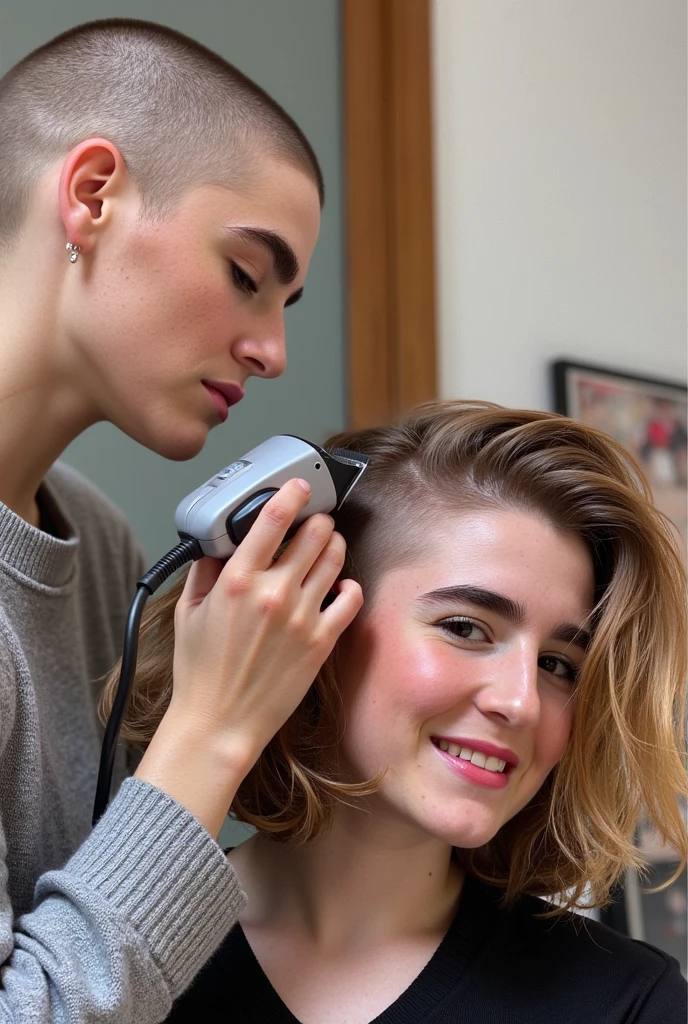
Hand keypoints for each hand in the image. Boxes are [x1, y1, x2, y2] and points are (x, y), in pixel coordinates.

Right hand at [135, 479, 362, 835]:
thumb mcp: (187, 613)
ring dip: (333, 546)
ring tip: (327, 548)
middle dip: (316, 521)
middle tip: (314, 523)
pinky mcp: (321, 641)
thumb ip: (205, 572)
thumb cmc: (200, 674)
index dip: (291, 494)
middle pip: (314, 533)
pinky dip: (348, 586)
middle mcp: (273, 593)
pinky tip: (336, 588)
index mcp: (237, 581)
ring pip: (335, 559)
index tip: (298, 486)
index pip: (273, 519)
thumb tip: (218, 547)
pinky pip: (350, 598)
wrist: (220, 723)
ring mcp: (302, 616)